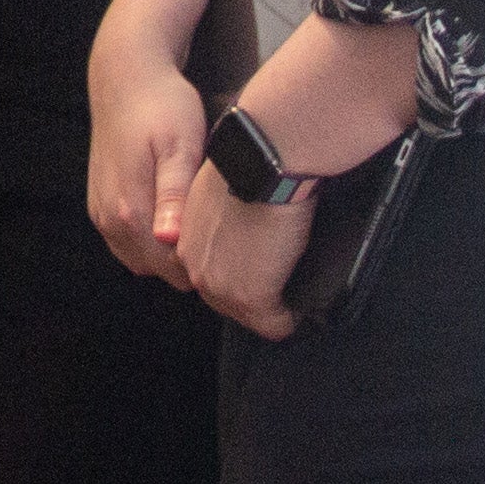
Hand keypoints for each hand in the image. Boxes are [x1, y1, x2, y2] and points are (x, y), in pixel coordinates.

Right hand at [85, 22, 209, 285]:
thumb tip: (168, 240)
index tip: (230, 244)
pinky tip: (174, 216)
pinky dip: (149, 241)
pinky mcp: (98, 203)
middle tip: (219, 233)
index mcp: (130, 209)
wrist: (126, 76)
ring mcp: (100, 213)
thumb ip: (173, 195)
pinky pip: (126, 244)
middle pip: (158, 271)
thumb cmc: (163, 105)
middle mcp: (109, 218)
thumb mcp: (180, 145)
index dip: (205, 263)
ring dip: (168, 254)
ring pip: (141, 260)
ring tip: (199, 224)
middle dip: (188, 262)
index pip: (174, 270)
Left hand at [174, 161, 314, 340]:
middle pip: (225, 301)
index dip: (237, 275)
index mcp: (186, 239)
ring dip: (269, 309)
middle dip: (252, 296)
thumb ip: (220, 218)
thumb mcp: (218, 190)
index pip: (209, 274)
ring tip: (289, 300)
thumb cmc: (250, 163)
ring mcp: (222, 285)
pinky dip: (288, 320)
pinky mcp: (252, 296)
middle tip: (278, 286)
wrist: (266, 158)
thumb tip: (240, 220)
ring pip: (247, 315)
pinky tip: (298, 309)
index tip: (259, 272)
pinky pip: (274, 325)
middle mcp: (196, 266)